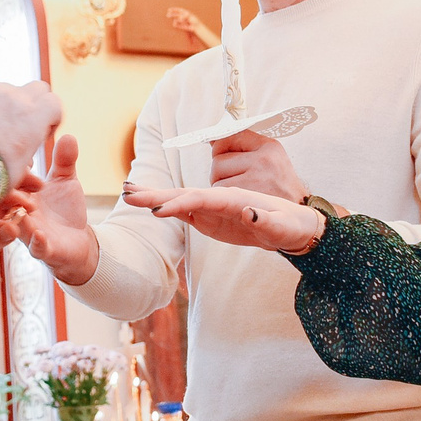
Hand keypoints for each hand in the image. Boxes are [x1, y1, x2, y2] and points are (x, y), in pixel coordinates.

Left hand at [0, 80, 61, 194]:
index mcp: (34, 116)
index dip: (49, 117)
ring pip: (2, 90)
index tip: (39, 132)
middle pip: (35, 88)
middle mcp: (15, 96)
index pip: (54, 103)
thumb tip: (32, 170)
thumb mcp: (18, 172)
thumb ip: (27, 158)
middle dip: (30, 104)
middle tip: (17, 124)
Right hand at [0, 133, 100, 285]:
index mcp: (22, 195)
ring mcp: (30, 234)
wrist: (78, 241)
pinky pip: (36, 248)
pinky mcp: (44, 250)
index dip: (14, 169)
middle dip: (10, 191)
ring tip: (27, 206)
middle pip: (4, 203)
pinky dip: (37, 242)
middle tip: (21, 180)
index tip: (25, 157)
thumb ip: (64, 160)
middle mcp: (19, 214)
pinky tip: (40, 234)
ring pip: (16, 226)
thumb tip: (68, 135)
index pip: (9, 180)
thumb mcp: (65, 181)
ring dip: (19, 216)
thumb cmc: (64, 209)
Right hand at [120, 183, 324, 253]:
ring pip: (179, 200)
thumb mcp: (282, 225)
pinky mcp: (210, 218)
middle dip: (156, 195)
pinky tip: (150, 207)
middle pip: (183, 194)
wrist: (291, 225)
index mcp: (233, 198)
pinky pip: (184, 211)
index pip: (201, 198)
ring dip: (155, 198)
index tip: (158, 211)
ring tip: (129, 194)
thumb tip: (248, 212)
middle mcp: (218, 199)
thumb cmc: (290, 224)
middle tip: (129, 194)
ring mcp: (212, 208)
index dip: (179, 203)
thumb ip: (265, 219)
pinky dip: (166, 208)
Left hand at [209, 130, 307, 202]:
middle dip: (220, 171)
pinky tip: (240, 200)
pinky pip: (220, 194)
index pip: (229, 136)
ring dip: (221, 185)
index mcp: (269, 146)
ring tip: (240, 189)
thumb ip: (242, 146)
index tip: (224, 154)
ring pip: (216, 178)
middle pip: (218, 160)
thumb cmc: (278, 184)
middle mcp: (264, 161)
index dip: (221, 147)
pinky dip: (224, 198)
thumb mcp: (269, 157)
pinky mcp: (248, 199)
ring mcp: (256, 180)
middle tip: (237, 178)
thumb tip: (212, 139)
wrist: (298, 211)